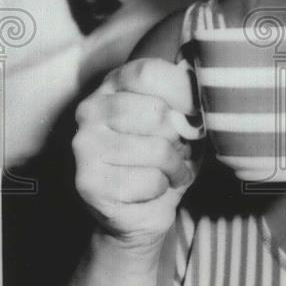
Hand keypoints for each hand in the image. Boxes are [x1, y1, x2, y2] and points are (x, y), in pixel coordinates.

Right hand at [73, 58, 201, 246]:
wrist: (138, 213)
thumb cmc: (163, 160)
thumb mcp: (180, 123)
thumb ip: (186, 101)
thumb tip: (201, 93)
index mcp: (112, 86)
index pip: (149, 73)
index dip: (182, 92)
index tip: (195, 113)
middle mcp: (91, 110)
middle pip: (157, 112)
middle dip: (179, 138)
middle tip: (175, 151)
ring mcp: (85, 146)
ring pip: (157, 149)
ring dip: (174, 167)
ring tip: (168, 172)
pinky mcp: (88, 182)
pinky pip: (150, 181)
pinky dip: (162, 189)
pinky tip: (151, 191)